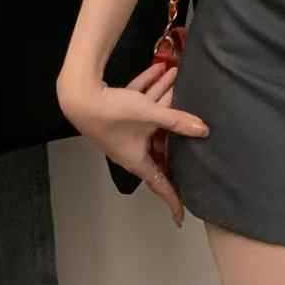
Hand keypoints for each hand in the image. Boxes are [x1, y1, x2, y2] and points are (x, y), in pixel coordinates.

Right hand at [57, 61, 208, 227]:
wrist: (80, 95)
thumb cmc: (113, 113)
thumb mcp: (150, 115)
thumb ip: (178, 121)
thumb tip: (204, 129)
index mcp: (137, 159)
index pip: (159, 184)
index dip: (172, 200)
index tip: (181, 216)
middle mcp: (130, 149)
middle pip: (160, 143)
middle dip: (176, 129)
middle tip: (193, 131)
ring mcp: (122, 131)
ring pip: (150, 115)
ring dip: (164, 94)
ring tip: (178, 77)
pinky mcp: (116, 113)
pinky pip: (138, 102)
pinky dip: (149, 86)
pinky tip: (161, 68)